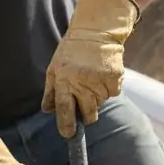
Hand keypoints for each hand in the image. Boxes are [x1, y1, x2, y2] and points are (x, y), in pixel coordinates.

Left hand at [42, 0, 138, 137]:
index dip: (66, 125)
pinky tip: (102, 75)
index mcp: (65, 80)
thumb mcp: (54, 67)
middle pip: (88, 113)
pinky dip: (108, 89)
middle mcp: (83, 83)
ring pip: (100, 103)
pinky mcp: (115, 78)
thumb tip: (48, 110)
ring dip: (96, 98)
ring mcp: (100, 81)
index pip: (65, 108)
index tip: (68, 134)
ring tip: (91, 79)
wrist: (96, 30)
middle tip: (84, 106)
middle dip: (86, 115)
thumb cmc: (71, 50)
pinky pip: (112, 93)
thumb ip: (51, 91)